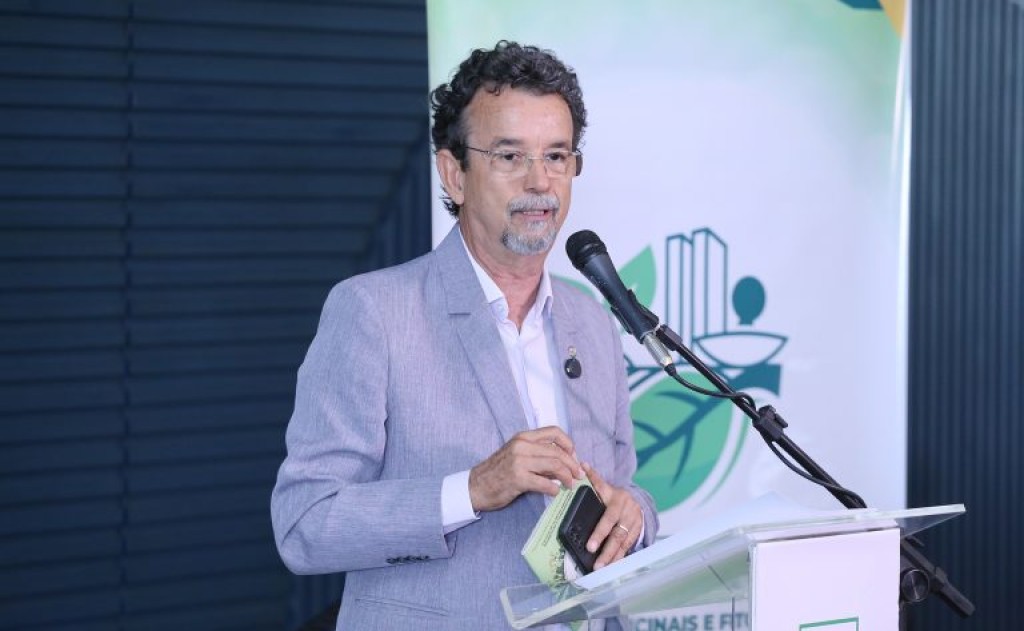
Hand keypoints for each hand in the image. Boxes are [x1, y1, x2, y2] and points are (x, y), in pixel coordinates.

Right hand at [469, 426, 583, 511]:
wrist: (475, 486)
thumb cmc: (498, 471)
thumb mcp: (517, 454)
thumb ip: (537, 454)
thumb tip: (563, 462)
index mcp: (523, 437)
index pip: (554, 432)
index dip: (568, 444)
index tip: (574, 455)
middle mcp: (522, 446)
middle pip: (557, 452)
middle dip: (572, 464)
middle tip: (579, 475)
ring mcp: (519, 461)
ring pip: (554, 465)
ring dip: (567, 477)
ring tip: (570, 484)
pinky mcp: (518, 478)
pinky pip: (544, 483)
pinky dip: (554, 488)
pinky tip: (555, 492)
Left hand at [582, 462, 642, 570]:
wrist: (635, 500)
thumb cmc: (613, 496)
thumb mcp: (605, 486)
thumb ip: (593, 478)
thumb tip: (581, 464)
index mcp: (618, 500)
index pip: (608, 519)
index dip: (599, 532)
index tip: (590, 546)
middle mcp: (628, 512)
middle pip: (617, 535)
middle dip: (607, 550)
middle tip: (596, 564)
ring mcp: (635, 523)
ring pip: (624, 543)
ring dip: (613, 557)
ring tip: (601, 569)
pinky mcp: (638, 532)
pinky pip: (629, 547)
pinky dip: (620, 558)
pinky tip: (612, 568)